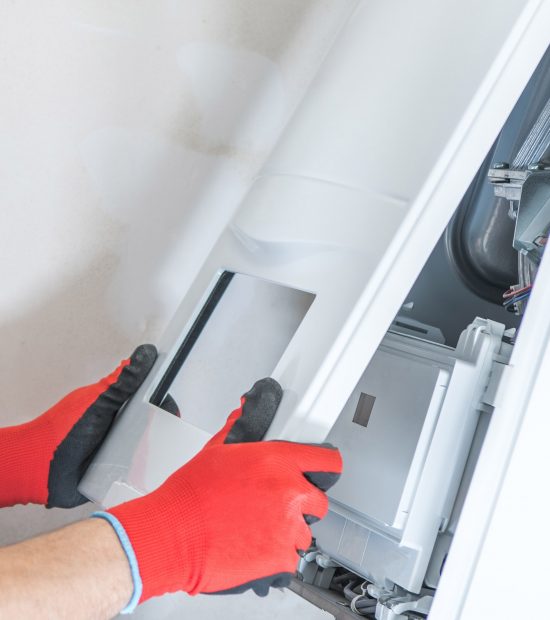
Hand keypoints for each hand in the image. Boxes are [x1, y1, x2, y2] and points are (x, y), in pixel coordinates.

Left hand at [0, 345, 156, 507]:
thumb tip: (146, 353)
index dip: (162, 398)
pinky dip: (146, 470)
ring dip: (154, 449)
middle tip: (164, 430)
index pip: (148, 395)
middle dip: (161, 425)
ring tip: (160, 452)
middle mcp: (119, 423)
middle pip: (152, 421)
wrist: (39, 472)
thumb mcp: (99, 402)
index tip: (171, 403)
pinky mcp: (116, 472)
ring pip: (148, 446)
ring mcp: (118, 448)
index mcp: (115, 402)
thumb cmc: (62, 432)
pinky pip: (139, 470)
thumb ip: (124, 381)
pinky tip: (152, 470)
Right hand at [98, 378, 341, 608]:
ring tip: (257, 531)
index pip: (328, 461)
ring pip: (304, 533)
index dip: (327, 466)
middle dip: (302, 505)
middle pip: (319, 501)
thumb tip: (246, 408)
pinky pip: (291, 560)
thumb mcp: (217, 450)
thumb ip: (241, 429)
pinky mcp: (280, 558)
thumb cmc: (191, 494)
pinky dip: (276, 558)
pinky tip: (253, 549)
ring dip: (287, 533)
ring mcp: (288, 527)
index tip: (324, 471)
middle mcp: (289, 492)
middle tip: (276, 507)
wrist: (173, 533)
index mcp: (277, 460)